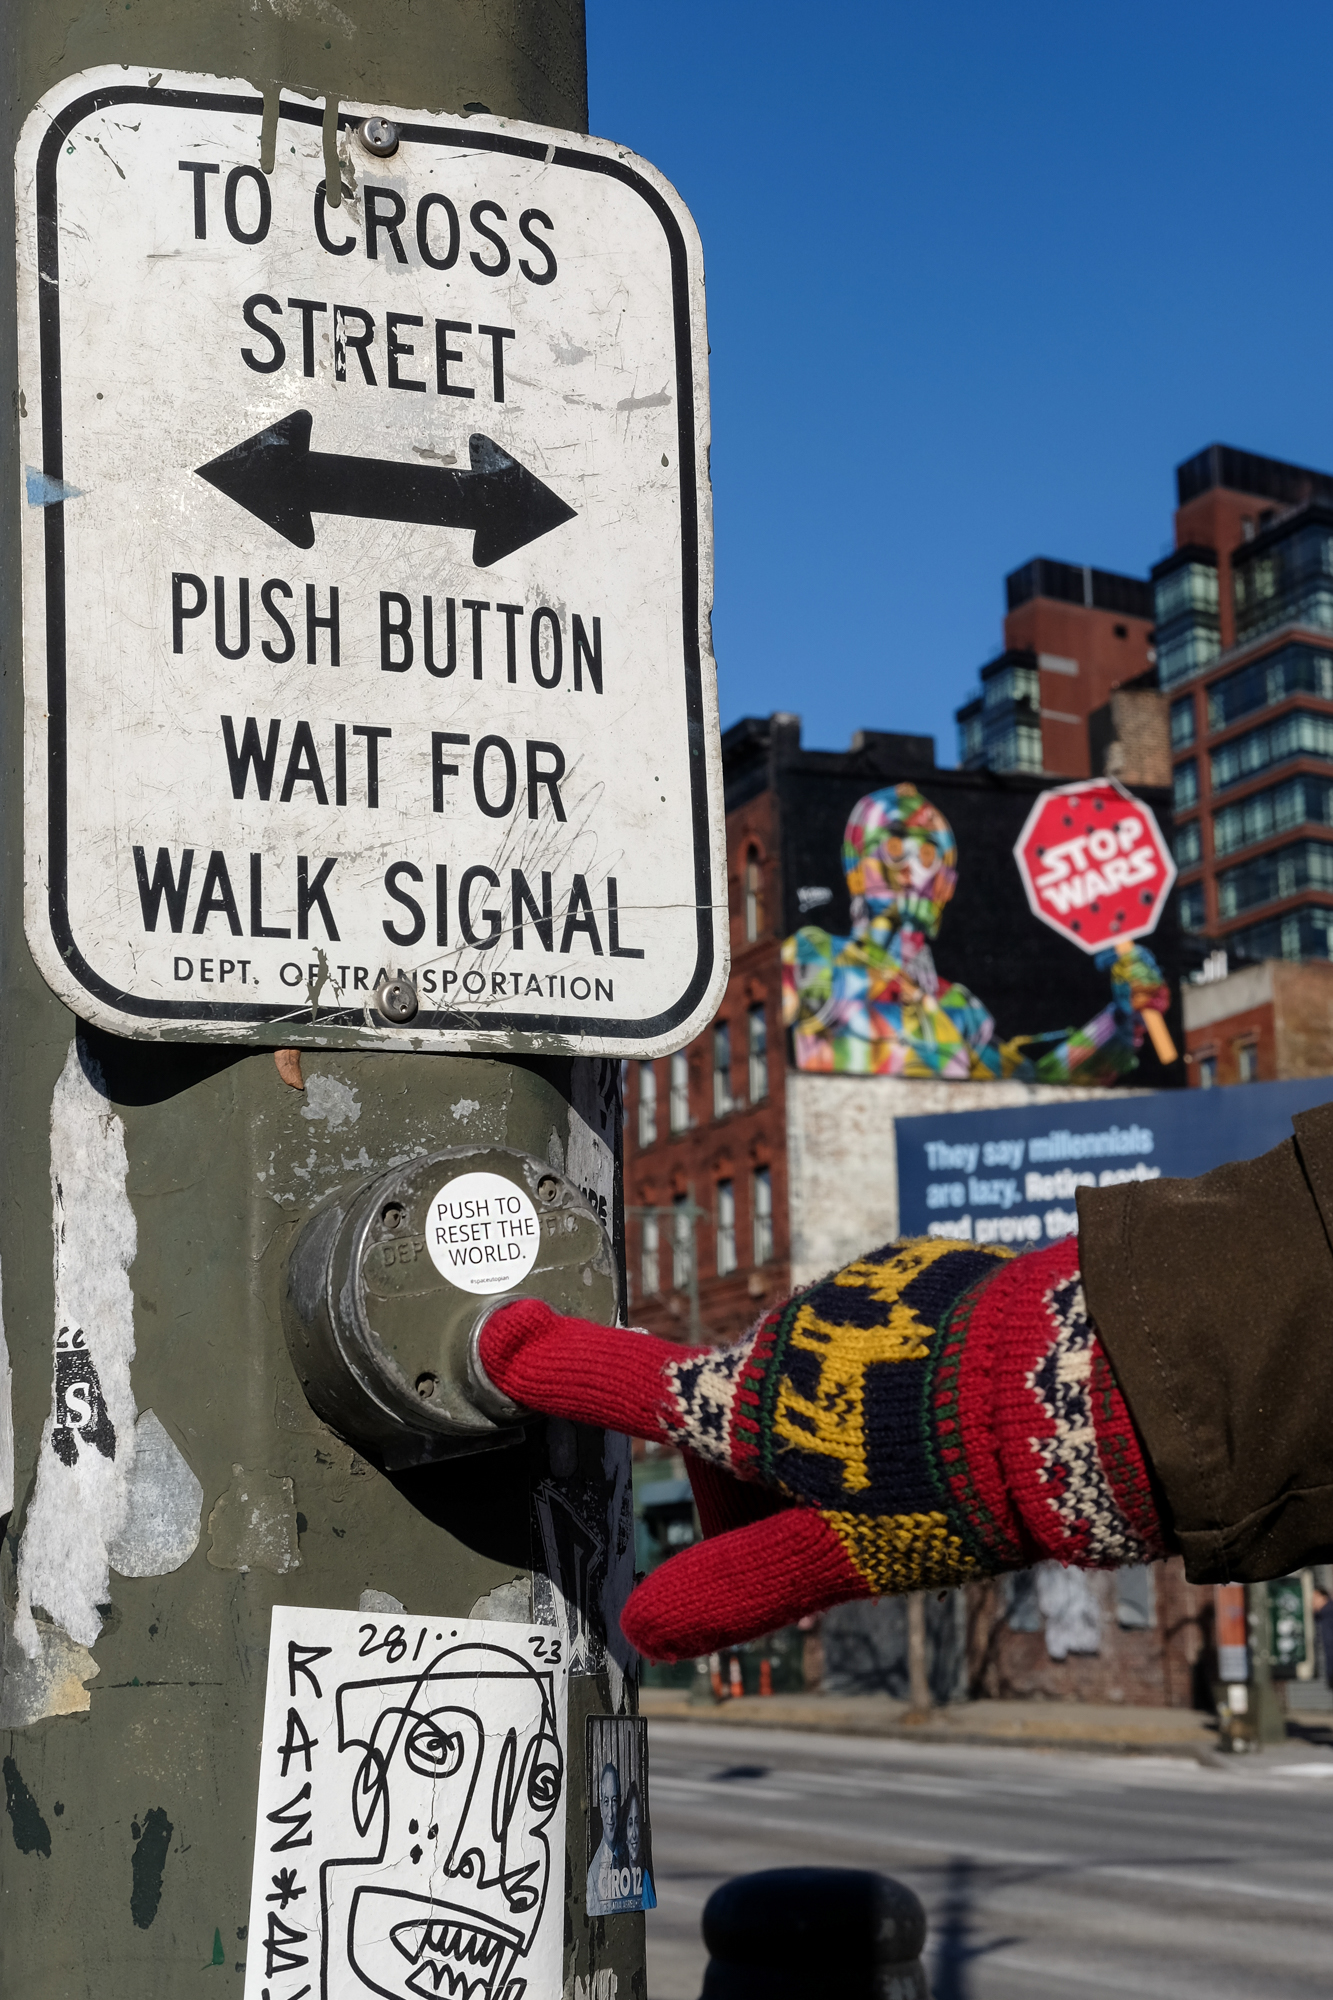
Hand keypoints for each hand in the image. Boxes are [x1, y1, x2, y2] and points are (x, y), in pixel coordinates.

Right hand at [474, 1239, 1020, 1661]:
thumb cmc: (956, 1484)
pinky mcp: (919, 1280)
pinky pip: (876, 1349)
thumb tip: (642, 1628)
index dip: (560, 1371)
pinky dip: (892, 1398)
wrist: (1089, 1387)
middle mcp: (790, 1329)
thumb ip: (736, 1590)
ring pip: (814, 1389)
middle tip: (851, 1543)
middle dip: (766, 1486)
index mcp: (753, 1398)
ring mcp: (857, 1294)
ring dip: (840, 1443)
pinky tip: (957, 1438)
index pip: (632, 1387)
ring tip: (931, 1493)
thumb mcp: (842, 1559)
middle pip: (741, 1421)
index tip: (503, 1337)